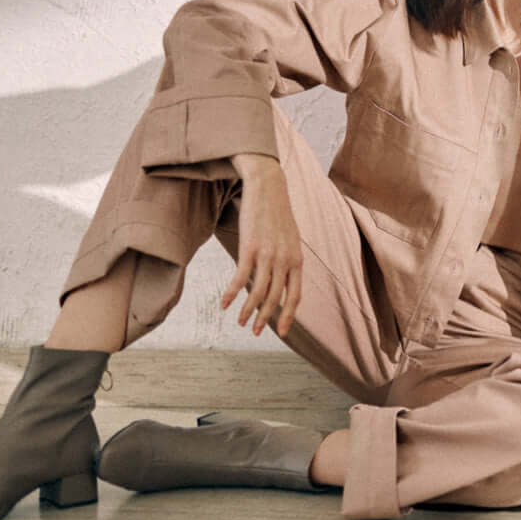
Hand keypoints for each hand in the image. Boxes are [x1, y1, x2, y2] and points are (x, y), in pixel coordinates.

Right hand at [220, 153, 302, 337]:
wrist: (267, 187)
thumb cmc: (277, 213)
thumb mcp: (290, 238)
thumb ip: (287, 260)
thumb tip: (280, 280)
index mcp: (297, 260)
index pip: (295, 296)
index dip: (288, 316)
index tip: (280, 332)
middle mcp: (285, 260)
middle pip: (274, 298)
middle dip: (264, 319)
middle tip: (254, 332)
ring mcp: (268, 255)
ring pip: (257, 292)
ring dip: (247, 311)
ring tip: (239, 322)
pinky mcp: (250, 248)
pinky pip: (240, 278)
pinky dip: (231, 293)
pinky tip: (223, 303)